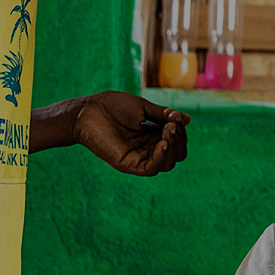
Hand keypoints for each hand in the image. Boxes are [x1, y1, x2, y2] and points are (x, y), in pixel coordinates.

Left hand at [34, 92, 190, 175]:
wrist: (87, 110)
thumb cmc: (112, 106)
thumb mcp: (143, 108)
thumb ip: (164, 115)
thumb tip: (188, 120)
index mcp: (151, 136)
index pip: (176, 142)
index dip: (180, 131)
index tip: (175, 116)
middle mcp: (147, 149)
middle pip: (176, 155)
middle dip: (180, 139)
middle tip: (171, 123)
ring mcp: (138, 158)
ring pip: (167, 164)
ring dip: (173, 147)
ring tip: (167, 130)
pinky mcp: (127, 164)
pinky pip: (150, 169)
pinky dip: (161, 158)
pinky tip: (162, 143)